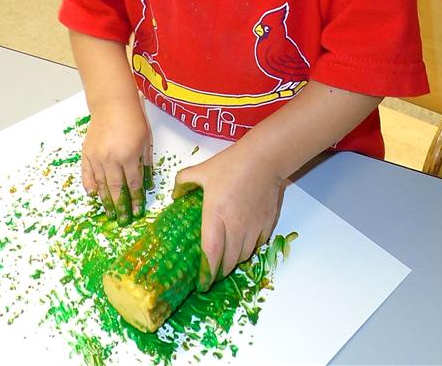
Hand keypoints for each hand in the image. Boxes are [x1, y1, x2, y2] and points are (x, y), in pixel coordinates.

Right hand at [81, 98, 152, 224]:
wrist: (113, 104)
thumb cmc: (133, 119)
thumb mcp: (146, 141)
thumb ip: (145, 163)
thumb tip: (147, 184)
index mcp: (128, 155)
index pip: (132, 184)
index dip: (135, 200)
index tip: (137, 211)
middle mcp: (111, 159)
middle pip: (116, 189)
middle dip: (120, 206)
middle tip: (123, 220)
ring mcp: (97, 157)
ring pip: (101, 185)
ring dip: (105, 201)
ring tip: (109, 213)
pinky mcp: (87, 153)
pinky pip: (87, 174)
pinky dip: (89, 185)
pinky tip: (93, 195)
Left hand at [173, 142, 283, 289]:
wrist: (264, 159)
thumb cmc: (232, 165)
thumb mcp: (202, 170)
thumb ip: (183, 181)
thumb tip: (174, 195)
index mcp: (216, 214)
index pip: (211, 252)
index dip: (206, 272)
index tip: (201, 283)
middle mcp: (235, 226)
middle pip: (228, 261)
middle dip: (219, 272)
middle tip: (211, 273)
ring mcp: (253, 227)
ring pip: (243, 256)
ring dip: (233, 261)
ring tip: (225, 260)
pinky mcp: (266, 224)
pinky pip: (257, 246)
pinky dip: (248, 250)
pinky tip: (242, 245)